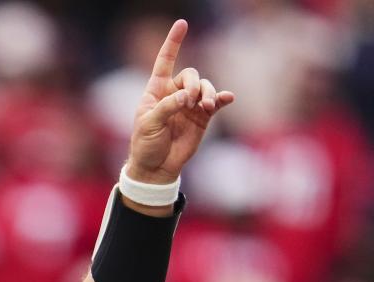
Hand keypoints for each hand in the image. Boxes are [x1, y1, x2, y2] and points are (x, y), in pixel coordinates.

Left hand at [127, 19, 233, 183]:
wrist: (156, 167)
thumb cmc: (146, 144)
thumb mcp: (149, 124)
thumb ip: (168, 107)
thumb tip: (188, 96)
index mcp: (156, 90)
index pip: (165, 61)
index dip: (173, 43)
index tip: (182, 24)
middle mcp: (174, 93)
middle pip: (191, 74)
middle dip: (193, 84)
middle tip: (189, 102)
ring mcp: (190, 104)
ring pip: (205, 87)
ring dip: (208, 93)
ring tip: (206, 106)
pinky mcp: (202, 117)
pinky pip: (216, 102)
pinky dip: (222, 98)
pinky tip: (227, 98)